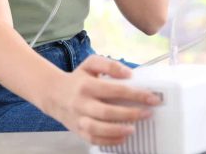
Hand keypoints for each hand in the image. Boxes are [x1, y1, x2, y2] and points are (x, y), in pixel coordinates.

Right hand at [43, 54, 160, 145]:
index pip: (115, 90)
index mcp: (87, 85)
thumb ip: (110, 65)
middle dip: (130, 114)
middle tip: (147, 113)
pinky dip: (109, 141)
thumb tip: (129, 74)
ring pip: (98, 129)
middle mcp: (82, 103)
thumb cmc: (77, 79)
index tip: (152, 98)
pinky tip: (122, 137)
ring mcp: (79, 119)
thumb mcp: (90, 64)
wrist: (53, 94)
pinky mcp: (78, 131)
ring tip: (134, 129)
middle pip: (107, 112)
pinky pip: (94, 140)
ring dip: (118, 130)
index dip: (136, 94)